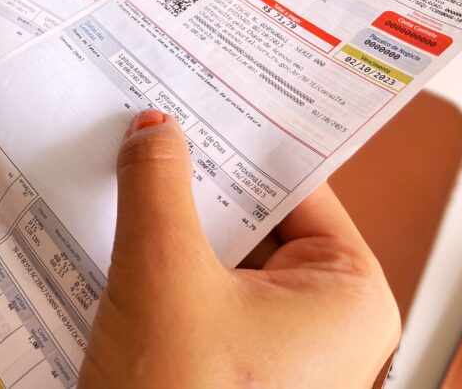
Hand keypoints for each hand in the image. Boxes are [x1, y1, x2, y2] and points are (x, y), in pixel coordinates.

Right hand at [79, 110, 399, 387]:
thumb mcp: (164, 274)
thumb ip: (159, 188)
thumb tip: (155, 132)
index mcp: (347, 295)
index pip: (300, 190)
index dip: (245, 142)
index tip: (202, 99)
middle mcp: (321, 322)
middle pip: (256, 221)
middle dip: (197, 181)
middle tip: (151, 129)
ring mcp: (271, 348)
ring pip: (219, 256)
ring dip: (169, 222)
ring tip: (125, 172)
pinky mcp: (225, 363)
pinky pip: (197, 292)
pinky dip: (159, 263)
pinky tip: (114, 231)